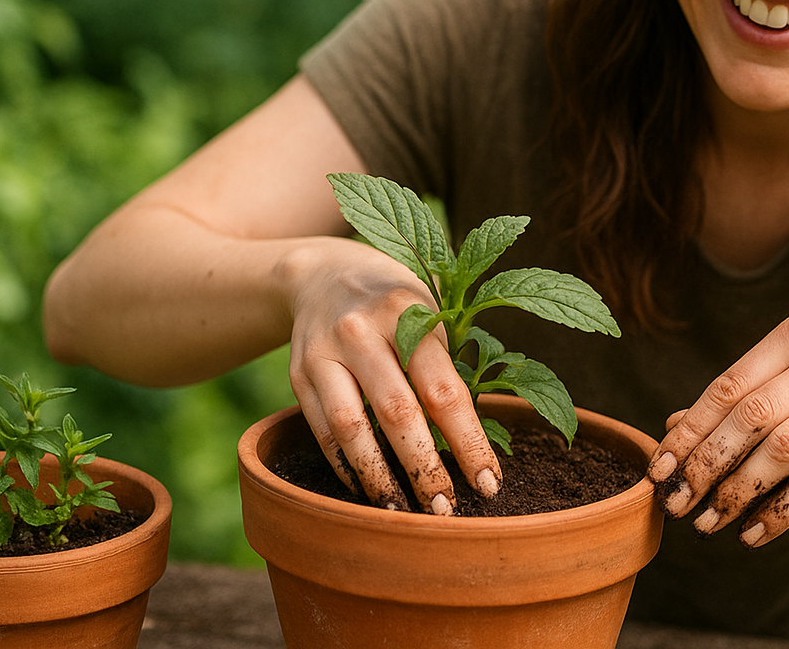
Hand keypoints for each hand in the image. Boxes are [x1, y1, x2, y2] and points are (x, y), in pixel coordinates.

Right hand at [282, 238, 502, 512]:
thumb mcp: (433, 310)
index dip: (467, 442)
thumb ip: (453, 363)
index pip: (444, 388)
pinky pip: (322, 430)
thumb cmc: (400, 303)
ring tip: (401, 513)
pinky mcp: (298, 374)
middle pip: (398, 412)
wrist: (324, 274)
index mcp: (409, 311)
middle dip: (425, 469)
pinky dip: (346, 466)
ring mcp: (324, 353)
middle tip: (446, 511)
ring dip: (380, 477)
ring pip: (352, 427)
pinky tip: (367, 490)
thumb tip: (490, 437)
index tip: (489, 484)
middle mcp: (361, 330)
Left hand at [645, 311, 788, 546]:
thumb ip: (741, 398)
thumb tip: (672, 428)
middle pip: (751, 418)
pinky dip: (780, 513)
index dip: (688, 432)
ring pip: (782, 451)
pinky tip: (754, 533)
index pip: (729, 386)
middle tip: (677, 503)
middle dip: (706, 466)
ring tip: (710, 523)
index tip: (659, 469)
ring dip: (739, 493)